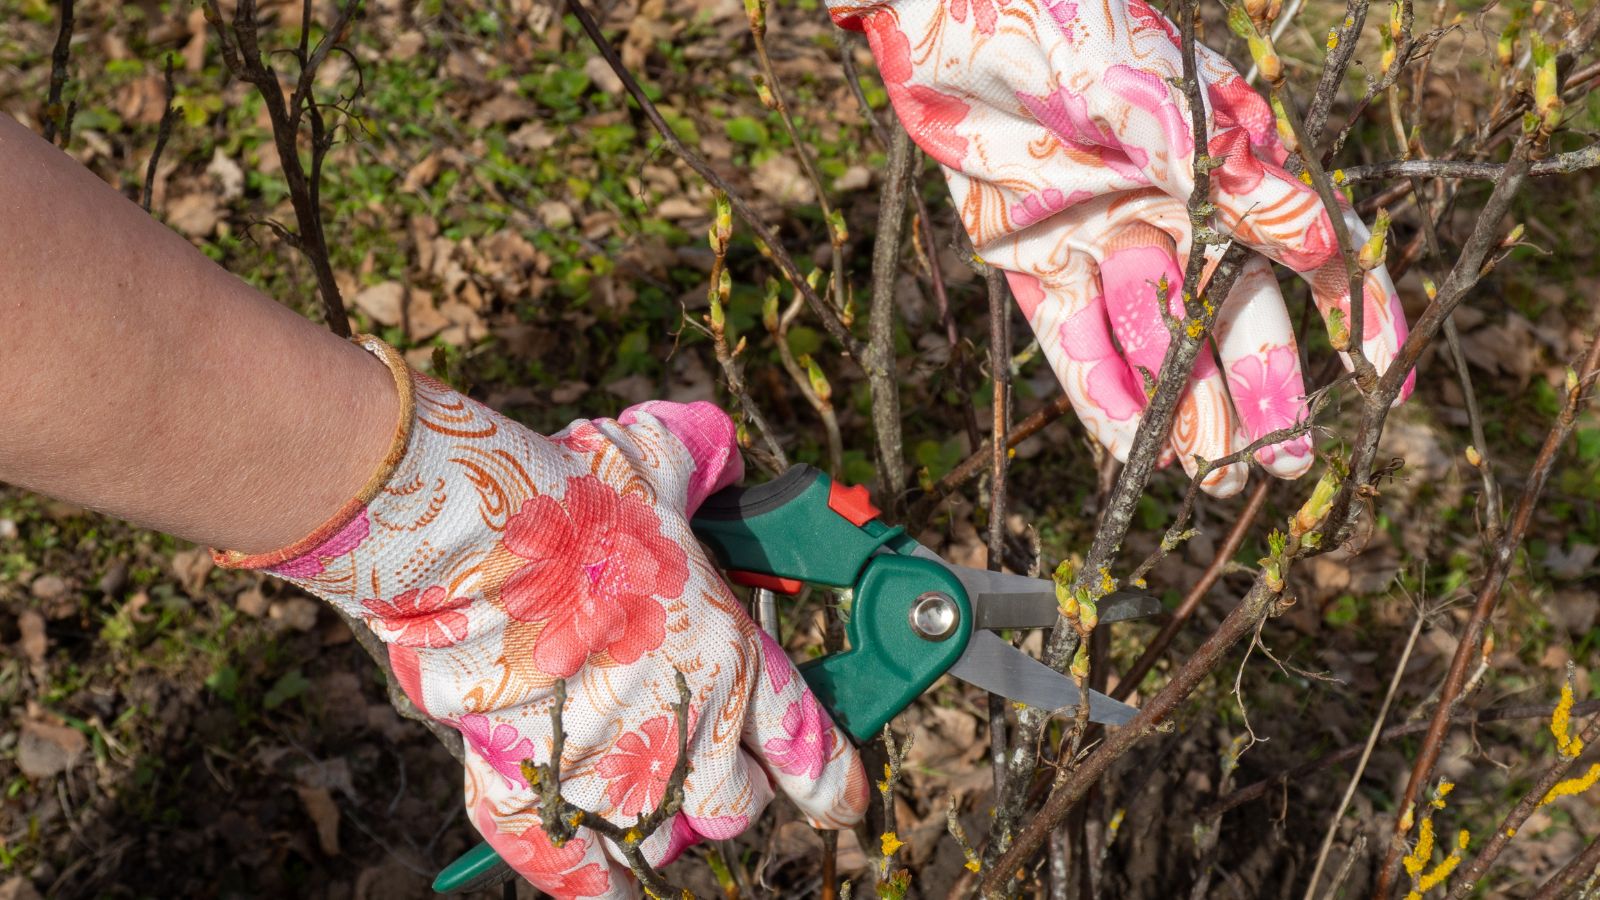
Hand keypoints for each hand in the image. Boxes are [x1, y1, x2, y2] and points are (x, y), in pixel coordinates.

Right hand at [214, 336, 867, 898]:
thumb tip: (718, 451)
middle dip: (732, 787)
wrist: (472, 540)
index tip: (846, 797)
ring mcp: (605, 769)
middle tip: (709, 750)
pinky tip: (609, 890)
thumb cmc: (573, 497)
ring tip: (639, 773)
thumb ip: (706, 459)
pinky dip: (590, 884)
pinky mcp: (528, 787)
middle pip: (736, 807)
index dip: (836, 781)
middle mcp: (681, 730)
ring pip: (658, 836)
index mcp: (728, 660)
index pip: (809, 749)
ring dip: (658, 813)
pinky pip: (570, 868)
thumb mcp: (660, 456)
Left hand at [836, 0, 1413, 495]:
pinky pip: (1074, 338)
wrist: (936, 14)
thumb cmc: (1053, 19)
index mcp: (1219, 153)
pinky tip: (1133, 448)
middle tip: (1285, 463)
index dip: (1351, 309)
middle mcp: (1169, 204)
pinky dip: (1102, 390)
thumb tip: (1317, 239)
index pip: (1305, 239)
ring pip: (1155, 337)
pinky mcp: (1032, 260)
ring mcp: (1100, 236)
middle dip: (1260, 387)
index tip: (1386, 377)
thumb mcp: (1139, 86)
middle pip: (1229, 308)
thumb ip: (1216, 167)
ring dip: (1184, 406)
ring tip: (1214, 476)